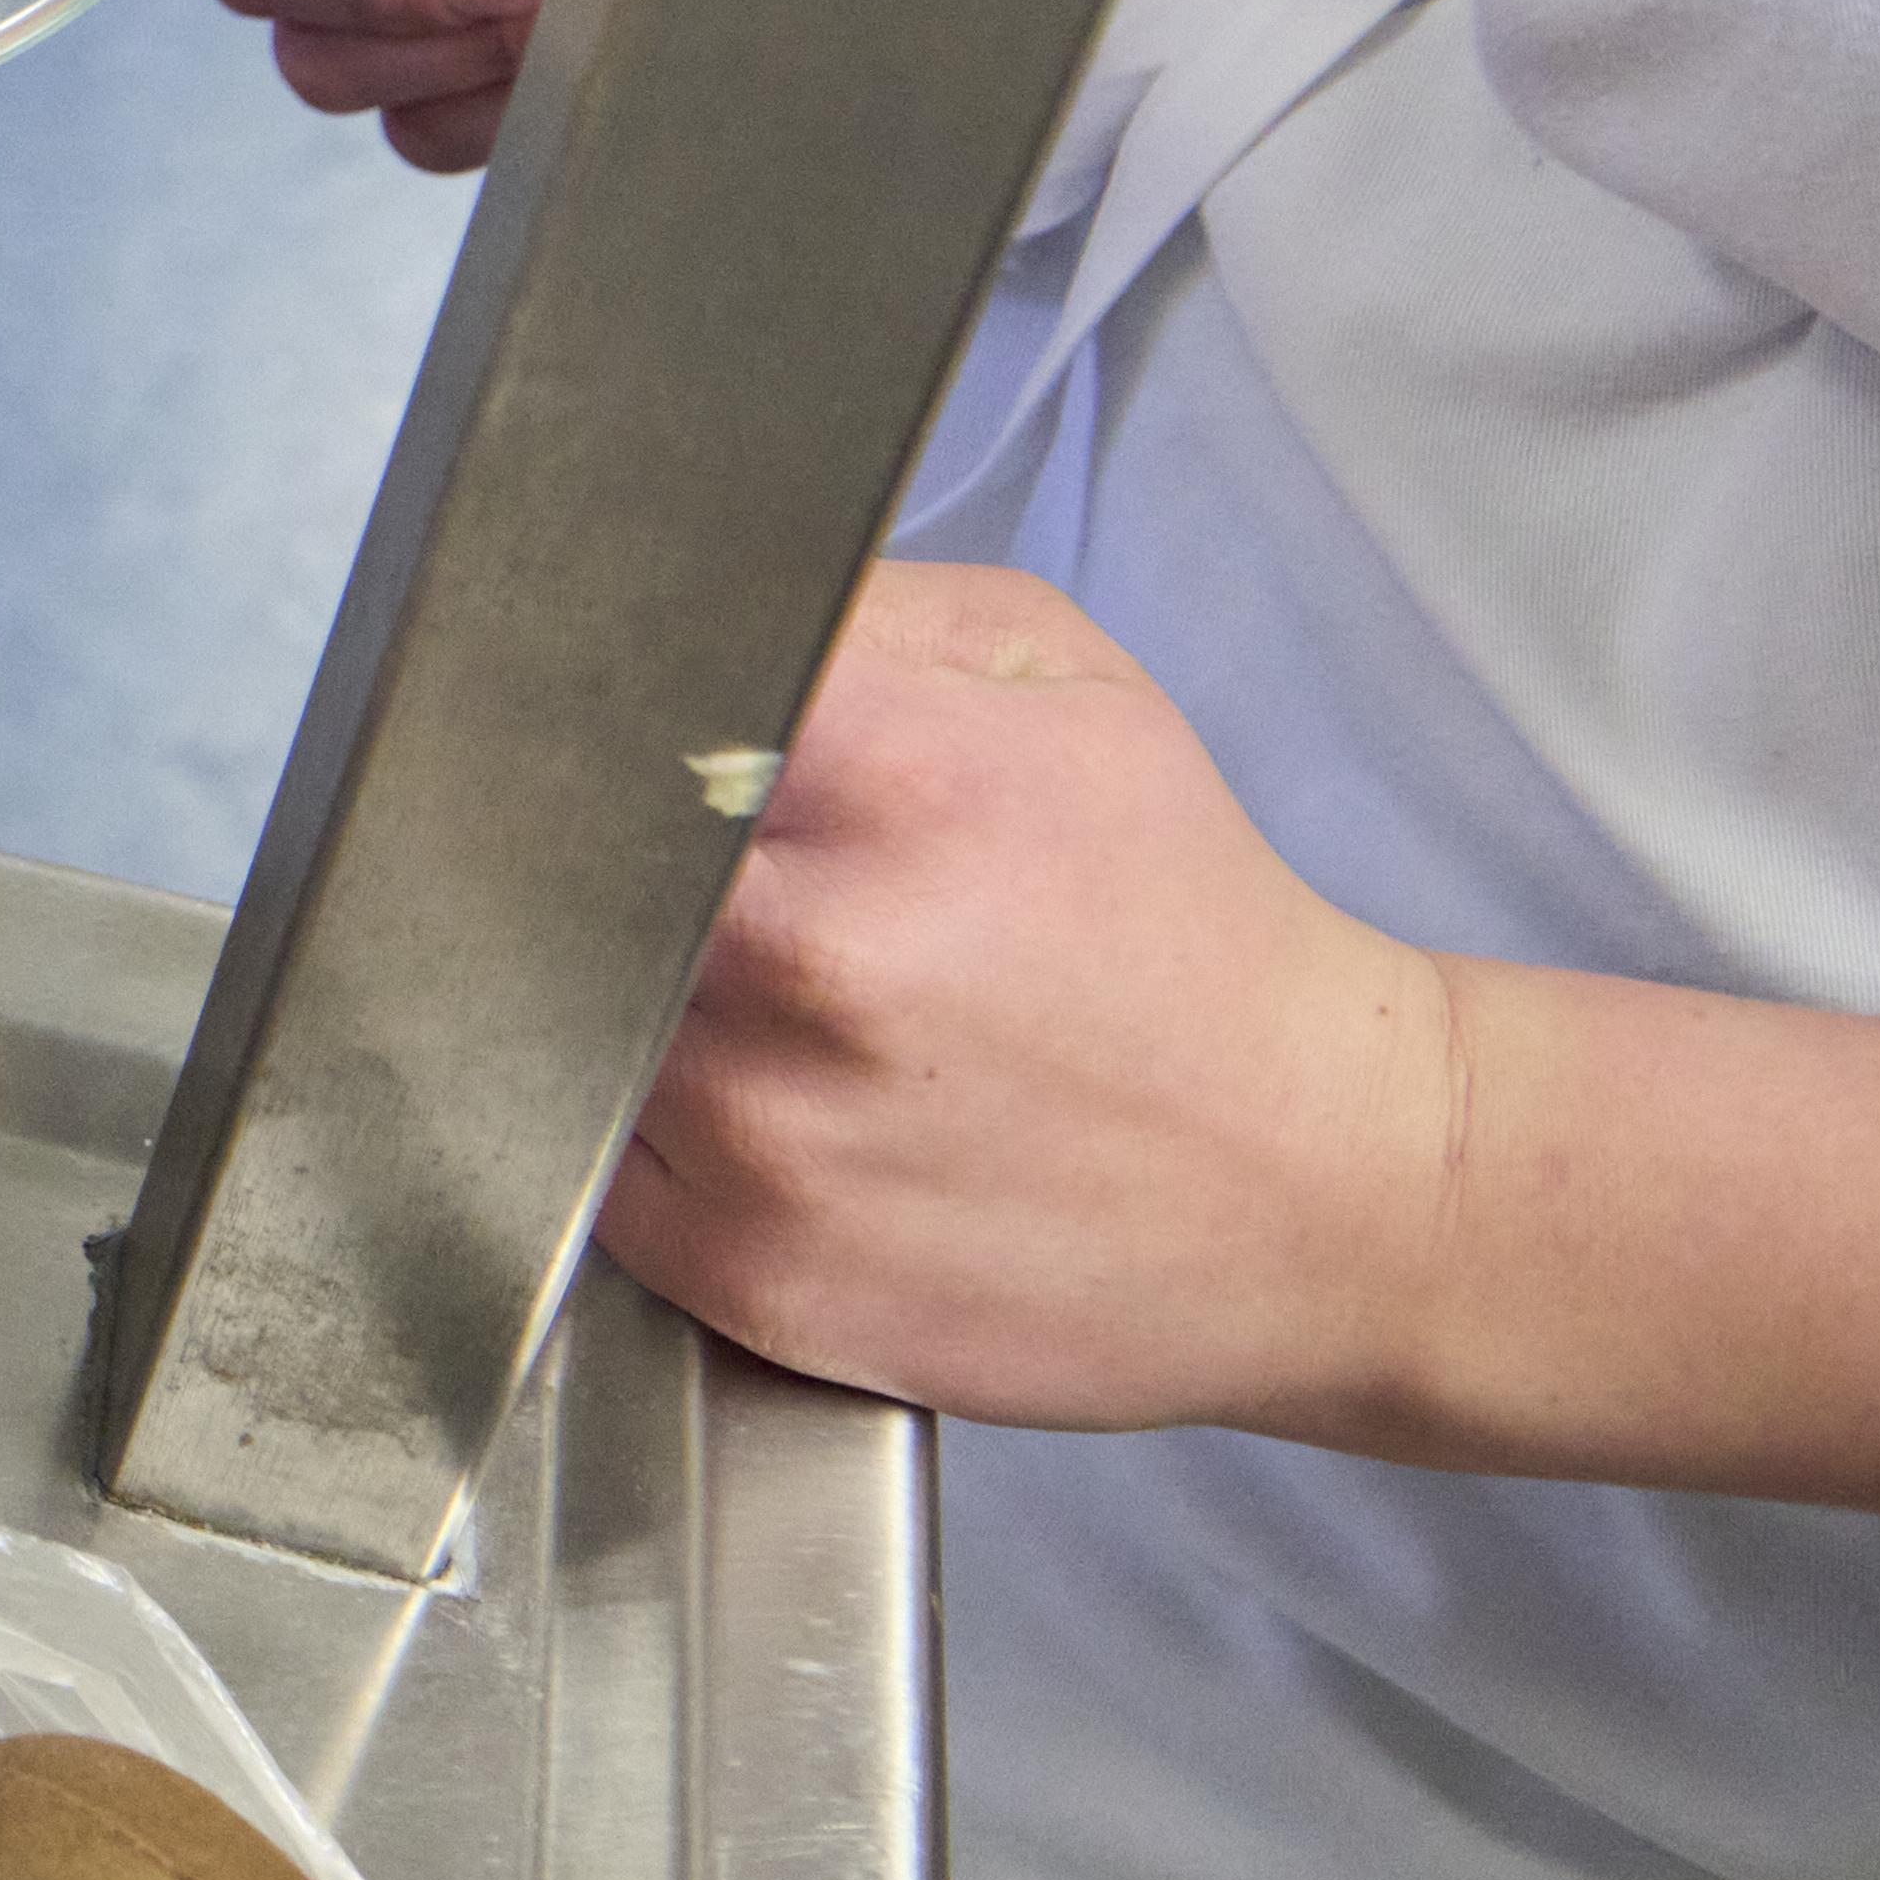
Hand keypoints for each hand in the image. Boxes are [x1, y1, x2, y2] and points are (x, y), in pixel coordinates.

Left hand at [599, 560, 1468, 1442]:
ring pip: (564, 1025)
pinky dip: (647, 1135)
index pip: (616, 695)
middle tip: (696, 882)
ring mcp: (768, 1136)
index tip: (589, 735)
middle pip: (551, 868)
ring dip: (616, 1001)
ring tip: (760, 1005)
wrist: (1328, 1184)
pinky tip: (772, 1115)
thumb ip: (857, 612)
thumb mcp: (1061, 686)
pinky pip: (601, 1171)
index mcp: (890, 781)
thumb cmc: (1186, 925)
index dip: (581, 711)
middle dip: (595, 861)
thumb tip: (677, 602)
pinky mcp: (754, 1278)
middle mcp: (809, 960)